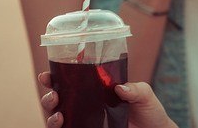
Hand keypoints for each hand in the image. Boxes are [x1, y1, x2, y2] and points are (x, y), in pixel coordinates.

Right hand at [39, 73, 176, 127]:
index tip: (47, 74)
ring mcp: (86, 120)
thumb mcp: (144, 95)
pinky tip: (62, 124)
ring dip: (52, 115)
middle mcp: (87, 104)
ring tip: (59, 116)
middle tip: (54, 95)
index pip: (73, 80)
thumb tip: (119, 88)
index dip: (56, 76)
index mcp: (98, 88)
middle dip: (49, 96)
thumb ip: (135, 89)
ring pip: (58, 117)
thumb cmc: (149, 110)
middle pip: (59, 99)